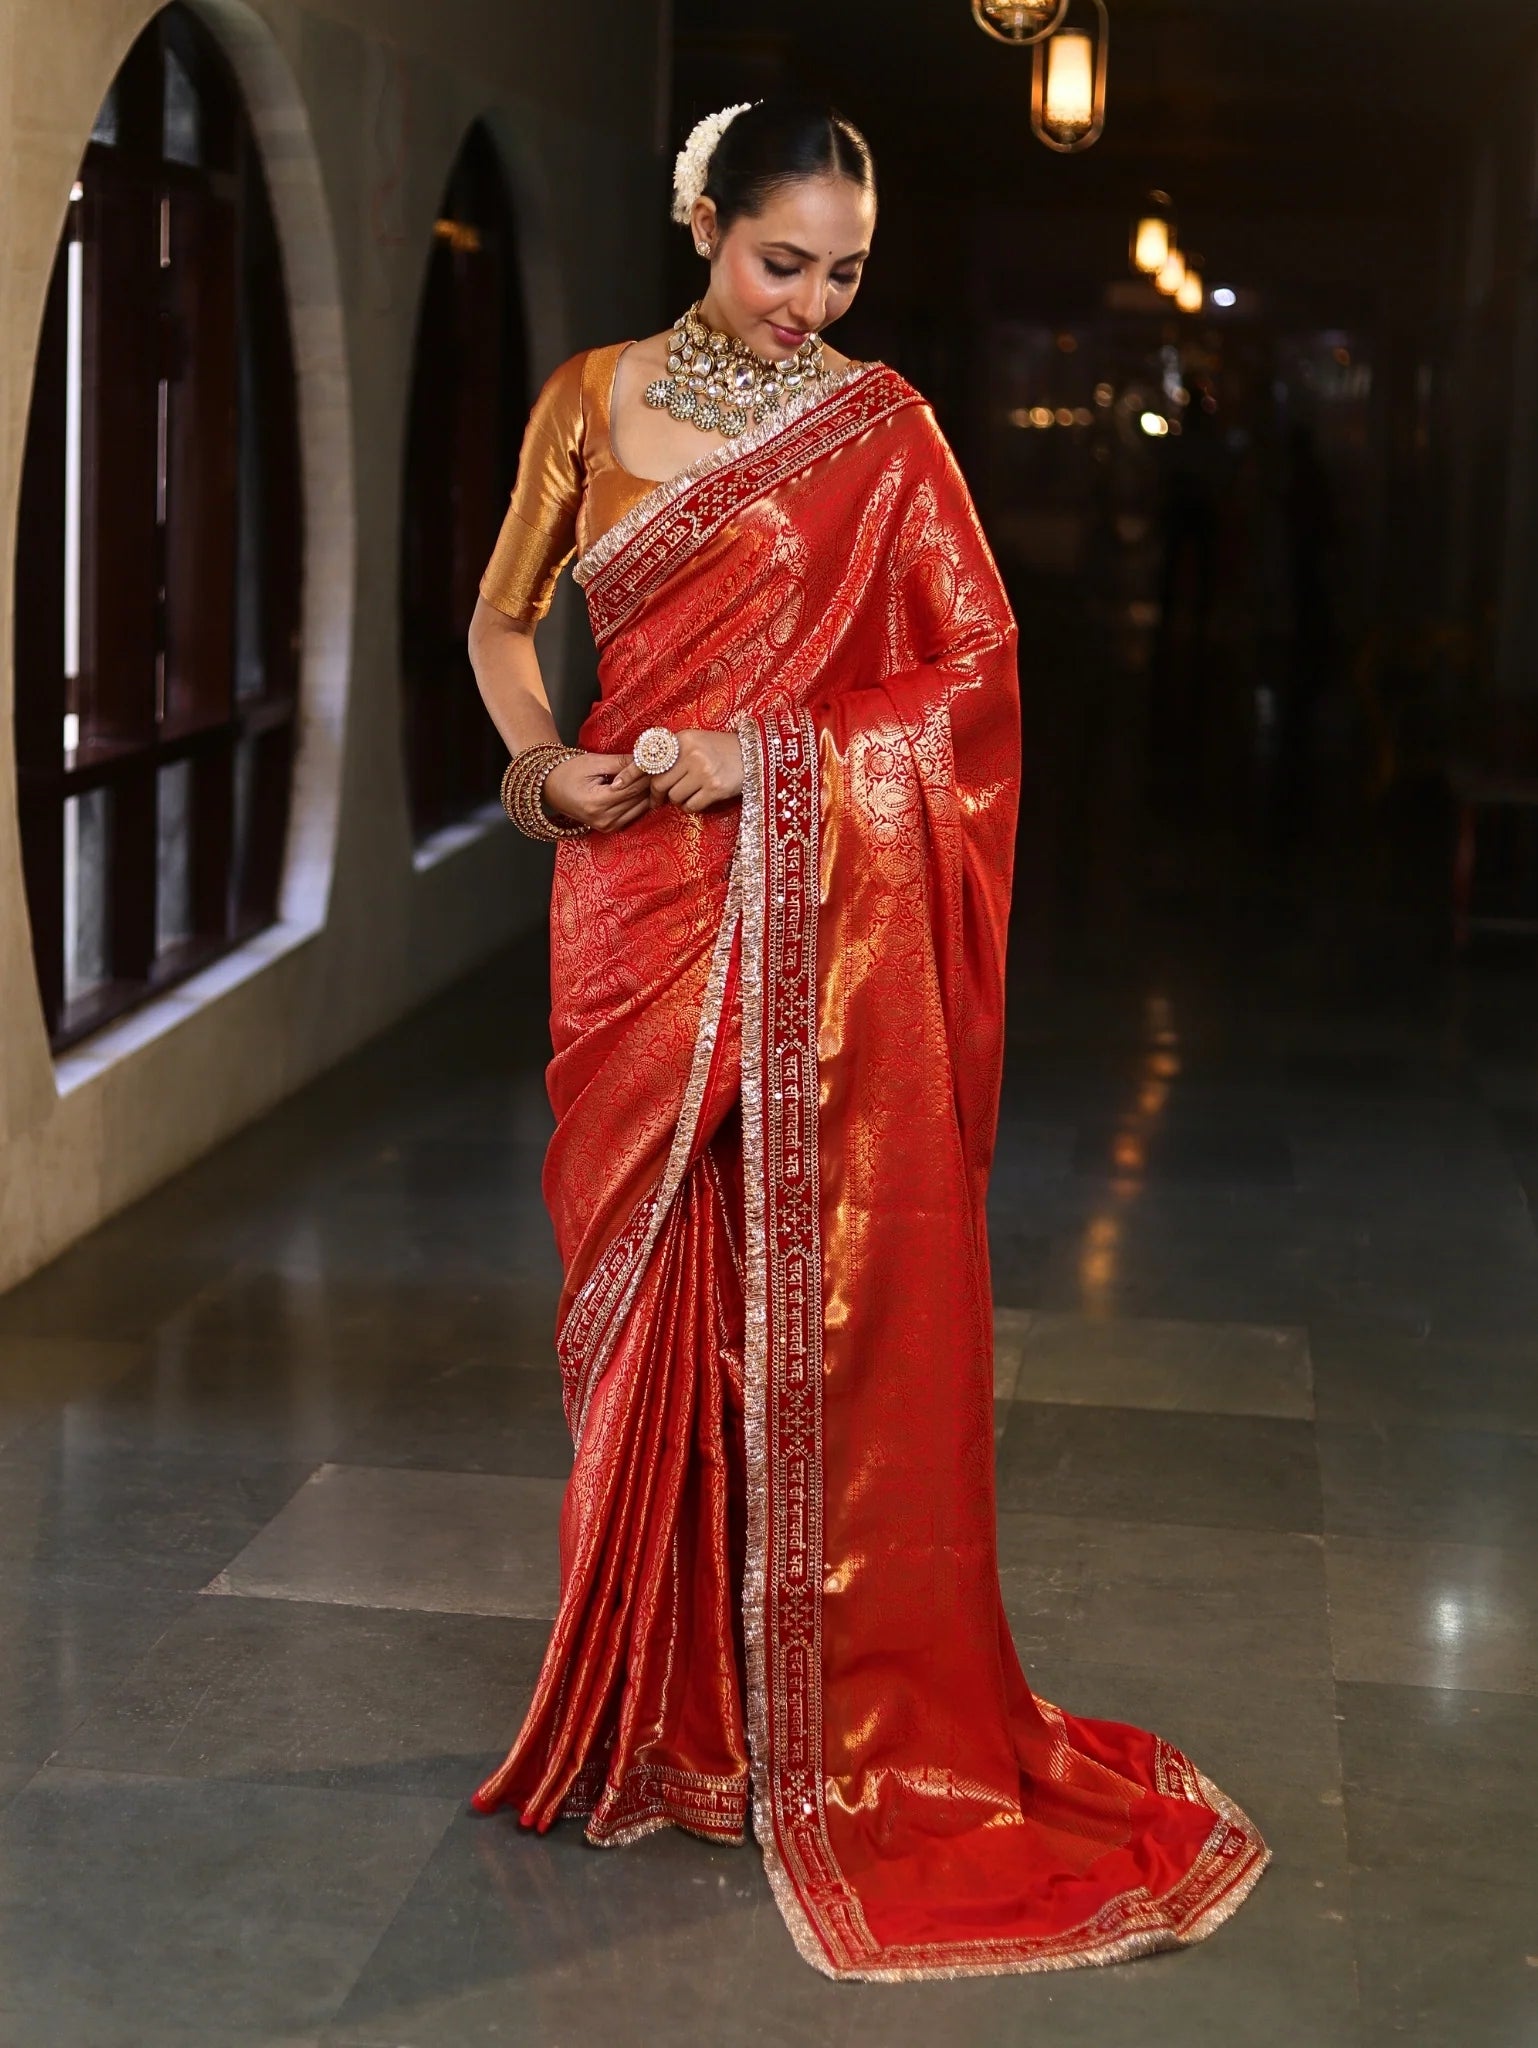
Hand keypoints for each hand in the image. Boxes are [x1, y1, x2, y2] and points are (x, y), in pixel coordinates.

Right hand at [541, 752, 652, 833]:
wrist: (550, 788)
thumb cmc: (568, 772)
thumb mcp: (594, 763)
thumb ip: (621, 763)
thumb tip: (645, 758)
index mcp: (598, 802)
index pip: (633, 787)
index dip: (648, 773)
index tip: (658, 760)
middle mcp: (604, 819)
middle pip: (640, 799)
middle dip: (651, 782)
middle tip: (661, 765)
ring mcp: (607, 826)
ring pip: (641, 808)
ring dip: (649, 792)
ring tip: (654, 774)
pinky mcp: (610, 828)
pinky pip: (634, 814)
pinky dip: (640, 801)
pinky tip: (643, 788)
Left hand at [619, 728, 744, 812]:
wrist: (755, 755)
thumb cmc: (721, 749)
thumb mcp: (695, 741)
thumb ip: (673, 752)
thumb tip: (646, 771)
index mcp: (683, 739)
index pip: (650, 758)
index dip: (631, 773)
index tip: (617, 784)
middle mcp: (692, 754)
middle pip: (660, 782)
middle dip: (658, 793)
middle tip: (660, 798)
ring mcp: (704, 771)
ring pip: (674, 796)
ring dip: (678, 799)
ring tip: (690, 791)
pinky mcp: (715, 788)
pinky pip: (691, 805)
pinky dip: (693, 806)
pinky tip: (702, 797)